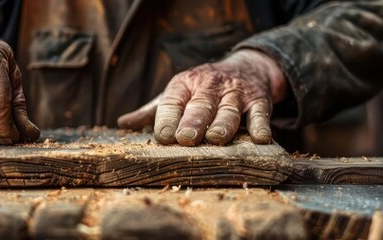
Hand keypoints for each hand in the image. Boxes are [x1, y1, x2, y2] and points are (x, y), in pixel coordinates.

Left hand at [118, 49, 286, 145]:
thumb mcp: (178, 93)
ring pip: (228, 110)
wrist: (247, 67)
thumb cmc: (203, 89)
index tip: (163, 137)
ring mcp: (235, 94)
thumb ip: (153, 111)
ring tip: (217, 138)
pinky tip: (260, 138)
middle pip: (200, 106)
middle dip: (193, 122)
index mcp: (184, 84)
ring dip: (223, 124)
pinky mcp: (259, 101)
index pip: (172, 101)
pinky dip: (261, 126)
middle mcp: (209, 87)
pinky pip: (260, 113)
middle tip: (185, 138)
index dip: (167, 118)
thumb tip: (122, 124)